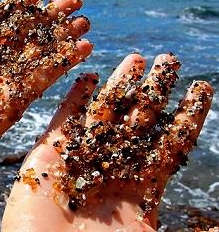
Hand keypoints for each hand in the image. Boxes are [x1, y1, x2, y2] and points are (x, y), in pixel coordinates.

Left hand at [0, 0, 91, 203]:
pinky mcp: (8, 108)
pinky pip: (40, 81)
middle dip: (49, 20)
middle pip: (24, 39)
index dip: (20, 8)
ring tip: (85, 18)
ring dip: (62, 38)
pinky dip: (62, 63)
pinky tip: (82, 46)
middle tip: (74, 0)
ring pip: (38, 57)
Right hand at [2, 53, 212, 230]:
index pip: (171, 141)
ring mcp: (79, 159)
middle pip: (139, 120)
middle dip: (155, 89)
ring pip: (104, 113)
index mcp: (142, 189)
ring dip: (119, 85)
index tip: (201, 87)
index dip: (188, 115)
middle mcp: (113, 168)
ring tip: (136, 59)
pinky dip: (74, 98)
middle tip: (168, 60)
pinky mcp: (48, 156)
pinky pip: (63, 121)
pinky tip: (89, 76)